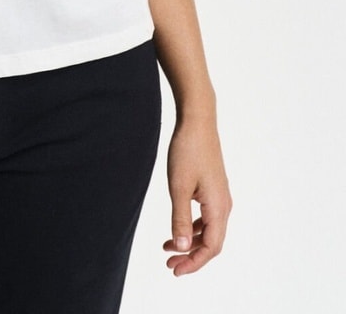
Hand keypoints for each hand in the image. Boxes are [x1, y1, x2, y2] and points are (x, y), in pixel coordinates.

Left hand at [163, 115, 231, 275]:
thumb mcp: (179, 187)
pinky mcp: (214, 188)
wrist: (197, 121)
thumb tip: (182, 248)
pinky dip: (193, 227)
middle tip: (169, 264)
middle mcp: (224, 204)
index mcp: (218, 207)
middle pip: (212, 242)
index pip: (211, 247)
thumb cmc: (187, 151)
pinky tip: (178, 228)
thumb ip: (180, 219)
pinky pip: (207, 217)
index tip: (175, 270)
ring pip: (209, 230)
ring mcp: (220, 196)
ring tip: (168, 247)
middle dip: (192, 256)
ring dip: (191, 242)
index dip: (194, 263)